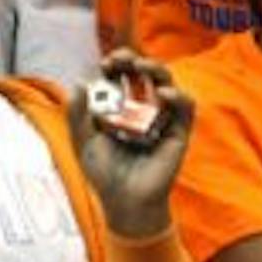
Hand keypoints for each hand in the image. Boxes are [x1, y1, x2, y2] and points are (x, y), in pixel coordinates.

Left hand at [69, 51, 194, 237]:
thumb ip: (77, 114)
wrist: (125, 202)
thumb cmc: (104, 173)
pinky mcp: (178, 132)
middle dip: (133, 60)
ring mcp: (161, 118)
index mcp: (119, 107)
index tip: (106, 63)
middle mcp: (141, 108)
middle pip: (142, 74)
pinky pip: (185, 108)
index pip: (119, 77)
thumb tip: (79, 82)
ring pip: (165, 83)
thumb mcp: (84, 142)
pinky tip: (163, 94)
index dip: (115, 65)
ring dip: (155, 69)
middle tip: (122, 59)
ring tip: (143, 66)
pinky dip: (177, 97)